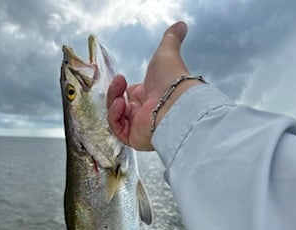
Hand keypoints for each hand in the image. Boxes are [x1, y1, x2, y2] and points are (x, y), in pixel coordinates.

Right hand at [107, 21, 199, 150]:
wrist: (176, 103)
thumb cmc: (172, 81)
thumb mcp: (166, 53)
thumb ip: (171, 38)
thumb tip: (181, 25)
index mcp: (150, 98)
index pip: (129, 95)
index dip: (121, 87)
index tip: (121, 78)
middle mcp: (144, 114)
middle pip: (120, 106)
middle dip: (115, 94)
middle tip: (120, 82)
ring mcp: (139, 127)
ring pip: (115, 117)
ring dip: (113, 102)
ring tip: (120, 93)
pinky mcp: (134, 138)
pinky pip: (117, 129)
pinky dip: (114, 116)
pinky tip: (121, 105)